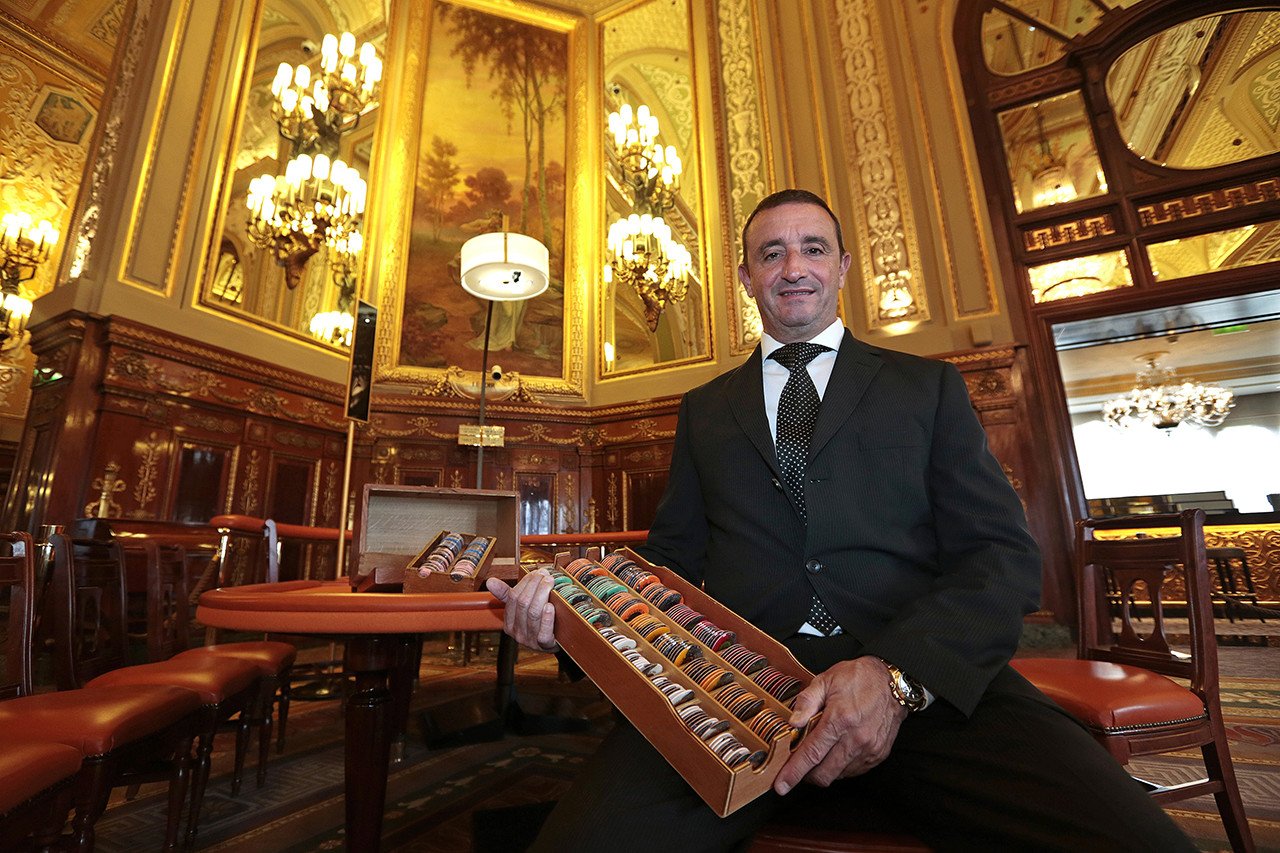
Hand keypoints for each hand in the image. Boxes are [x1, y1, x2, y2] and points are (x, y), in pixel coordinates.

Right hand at [485, 570, 558, 652]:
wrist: (558, 642)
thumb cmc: (539, 623)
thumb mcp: (522, 610)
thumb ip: (507, 595)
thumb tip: (490, 581)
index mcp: (509, 623)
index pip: (513, 597)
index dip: (525, 582)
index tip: (536, 572)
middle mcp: (517, 632)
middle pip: (523, 603)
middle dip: (535, 585)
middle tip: (545, 575)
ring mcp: (530, 640)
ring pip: (533, 614)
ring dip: (542, 594)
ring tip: (550, 583)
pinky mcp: (545, 645)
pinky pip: (543, 632)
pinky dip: (547, 618)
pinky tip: (550, 606)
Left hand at [773, 656, 906, 794]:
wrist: (893, 682)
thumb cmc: (859, 678)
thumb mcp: (826, 680)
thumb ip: (807, 702)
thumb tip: (793, 722)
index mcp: (839, 719)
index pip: (811, 754)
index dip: (794, 772)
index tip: (781, 785)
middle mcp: (855, 738)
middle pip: (824, 774)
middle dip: (806, 776)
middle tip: (799, 765)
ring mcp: (869, 749)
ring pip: (838, 775)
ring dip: (824, 770)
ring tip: (821, 753)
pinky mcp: (878, 754)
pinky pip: (853, 771)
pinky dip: (841, 767)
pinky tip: (837, 751)